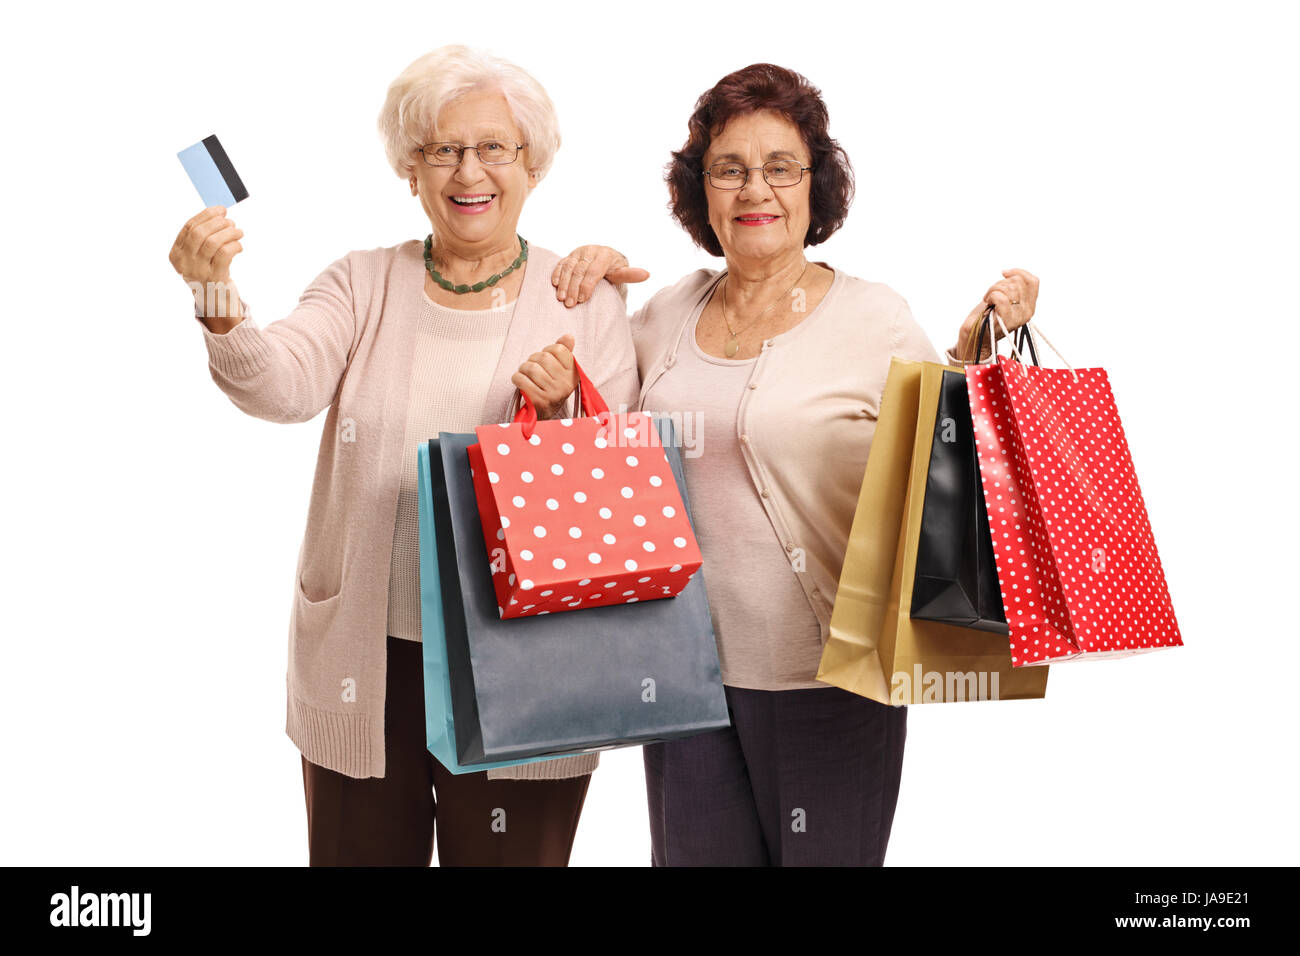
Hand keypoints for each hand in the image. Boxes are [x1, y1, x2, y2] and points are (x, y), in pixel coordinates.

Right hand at [169, 205, 245, 328]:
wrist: (215, 305)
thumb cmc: (209, 275)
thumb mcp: (199, 257)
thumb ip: (203, 238)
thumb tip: (219, 213)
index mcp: (176, 254)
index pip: (189, 227)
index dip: (206, 215)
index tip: (221, 210)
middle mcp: (184, 263)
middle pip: (199, 233)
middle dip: (217, 222)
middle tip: (231, 222)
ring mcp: (198, 272)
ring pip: (213, 242)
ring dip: (229, 233)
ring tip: (238, 232)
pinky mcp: (214, 278)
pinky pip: (225, 253)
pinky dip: (234, 245)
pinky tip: (239, 246)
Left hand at [511, 334, 577, 418]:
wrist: (544, 414)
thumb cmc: (550, 387)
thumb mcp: (561, 370)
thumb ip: (564, 351)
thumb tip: (568, 336)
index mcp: (573, 374)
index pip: (558, 349)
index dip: (547, 351)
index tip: (545, 361)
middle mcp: (565, 384)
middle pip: (543, 357)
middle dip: (533, 360)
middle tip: (532, 369)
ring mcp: (553, 393)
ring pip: (530, 367)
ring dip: (523, 369)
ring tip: (526, 376)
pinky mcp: (538, 401)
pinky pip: (521, 379)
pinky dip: (517, 379)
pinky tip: (521, 383)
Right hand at [551, 245, 649, 306]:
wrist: (604, 258)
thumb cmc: (614, 269)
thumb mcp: (622, 273)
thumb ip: (630, 275)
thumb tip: (646, 274)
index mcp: (605, 255)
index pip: (594, 271)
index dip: (587, 285)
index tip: (582, 300)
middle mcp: (591, 250)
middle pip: (580, 270)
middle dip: (573, 288)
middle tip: (570, 304)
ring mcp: (579, 251)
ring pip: (569, 266)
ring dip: (563, 283)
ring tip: (561, 298)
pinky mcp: (570, 255)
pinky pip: (561, 263)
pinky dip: (557, 273)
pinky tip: (555, 285)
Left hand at [957, 268, 1039, 360]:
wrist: (976, 337)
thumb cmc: (988, 315)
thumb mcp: (1005, 299)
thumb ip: (1013, 288)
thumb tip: (1008, 273)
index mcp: (1029, 306)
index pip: (1033, 281)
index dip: (1019, 272)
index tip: (1004, 274)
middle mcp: (1027, 312)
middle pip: (1018, 282)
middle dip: (1000, 283)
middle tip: (991, 293)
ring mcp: (1016, 317)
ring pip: (1008, 288)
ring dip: (992, 289)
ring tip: (988, 299)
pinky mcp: (1004, 321)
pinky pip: (1001, 298)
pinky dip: (991, 295)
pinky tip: (987, 302)